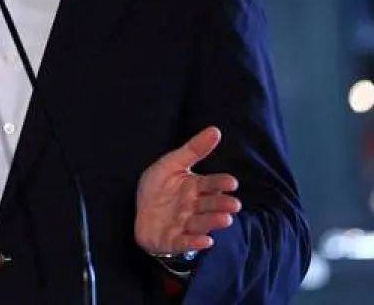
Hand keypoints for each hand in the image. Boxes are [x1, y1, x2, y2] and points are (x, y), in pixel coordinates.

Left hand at [135, 126, 241, 255]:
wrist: (139, 212)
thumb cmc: (160, 187)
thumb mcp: (173, 163)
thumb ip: (194, 149)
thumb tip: (215, 130)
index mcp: (195, 187)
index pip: (210, 184)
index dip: (220, 183)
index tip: (231, 182)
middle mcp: (193, 207)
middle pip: (209, 205)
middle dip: (221, 205)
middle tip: (234, 205)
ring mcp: (184, 224)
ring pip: (201, 223)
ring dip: (212, 222)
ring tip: (225, 220)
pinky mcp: (173, 240)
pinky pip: (184, 241)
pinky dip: (195, 242)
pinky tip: (206, 241)